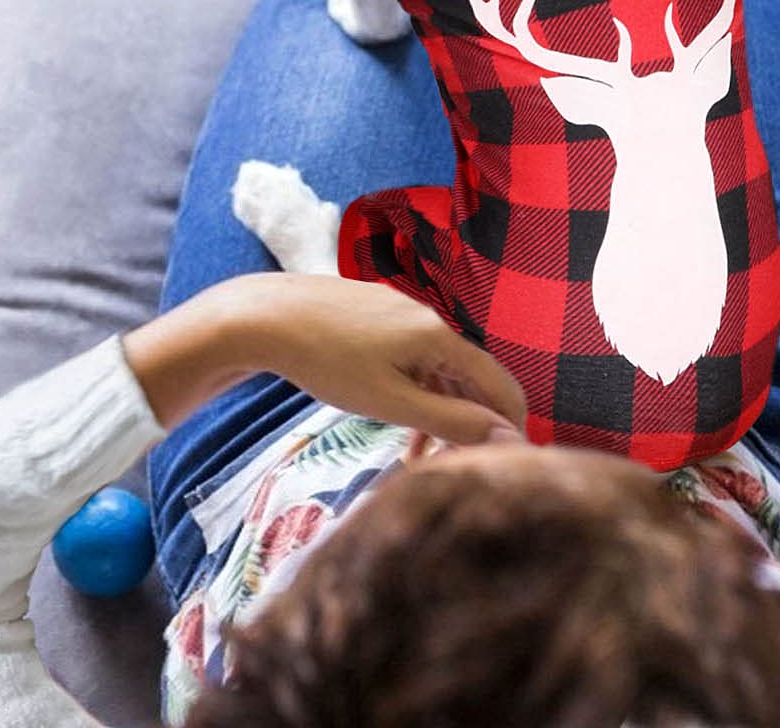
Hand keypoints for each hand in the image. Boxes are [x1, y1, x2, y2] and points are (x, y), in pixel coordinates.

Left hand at [124, 272, 527, 443]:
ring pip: (437, 368)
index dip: (512, 424)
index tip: (513, 464)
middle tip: (459, 468)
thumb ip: (449, 420)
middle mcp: (427, 317)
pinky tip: (394, 415)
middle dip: (471, 423)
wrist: (267, 316)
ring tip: (418, 457)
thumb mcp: (391, 402)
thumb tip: (506, 437)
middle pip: (470, 375)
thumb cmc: (328, 362)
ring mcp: (399, 311)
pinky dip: (414, 390)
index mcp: (440, 336)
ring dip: (439, 411)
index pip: (499, 382)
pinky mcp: (374, 312)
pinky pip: (411, 355)